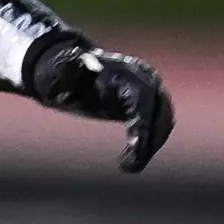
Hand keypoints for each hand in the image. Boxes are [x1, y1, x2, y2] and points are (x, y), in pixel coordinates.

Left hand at [29, 43, 175, 173]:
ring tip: (128, 165)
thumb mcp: (60, 70)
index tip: (135, 144)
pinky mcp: (147, 105)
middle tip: (129, 165)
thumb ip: (69, 65)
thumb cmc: (62, 71)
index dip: (143, 123)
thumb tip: (81, 58)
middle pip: (159, 113)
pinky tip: (132, 159)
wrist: (67, 68)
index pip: (144, 99)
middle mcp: (144, 79)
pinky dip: (149, 143)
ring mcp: (150, 91)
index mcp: (126, 71)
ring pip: (162, 123)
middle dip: (150, 141)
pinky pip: (157, 126)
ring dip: (151, 146)